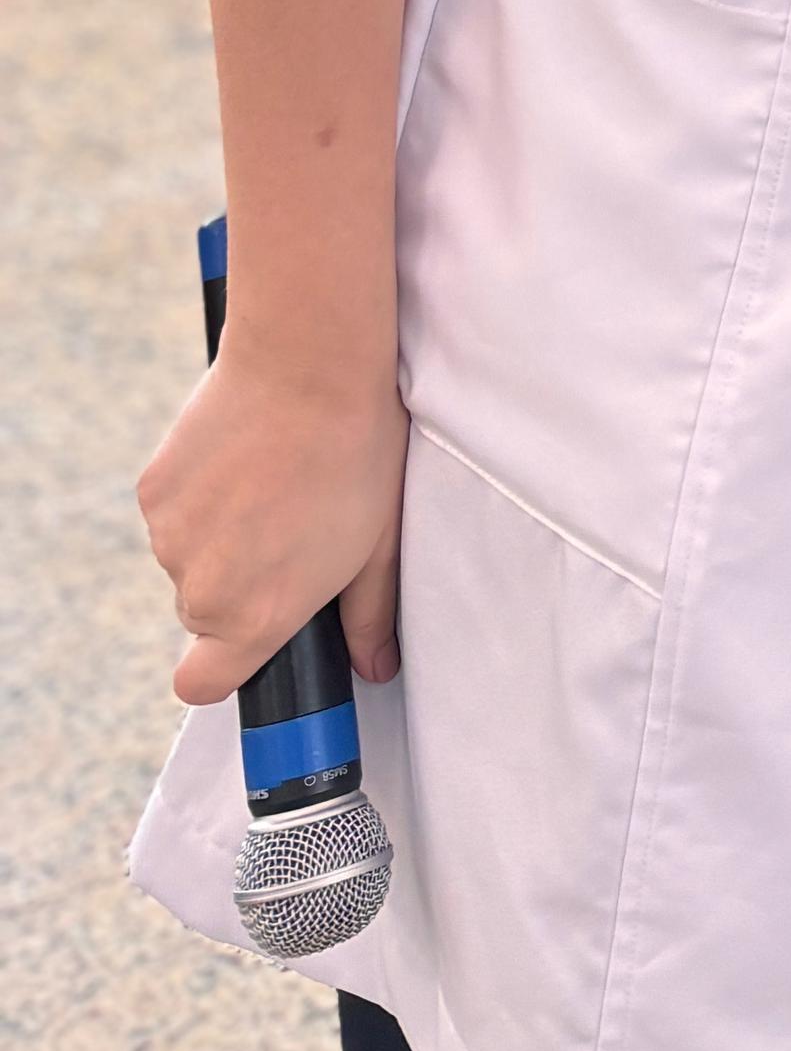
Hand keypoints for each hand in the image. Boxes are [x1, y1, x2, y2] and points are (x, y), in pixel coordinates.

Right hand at [139, 345, 408, 702]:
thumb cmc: (356, 456)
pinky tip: (241, 453)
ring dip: (218, 535)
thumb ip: (368, 618)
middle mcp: (201, 590)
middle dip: (237, 584)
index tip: (251, 637)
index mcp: (254, 619)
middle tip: (286, 528)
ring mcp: (168, 538)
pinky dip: (197, 493)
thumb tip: (374, 669)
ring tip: (270, 480)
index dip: (222, 666)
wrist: (309, 365)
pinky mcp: (152, 489)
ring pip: (186, 557)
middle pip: (203, 613)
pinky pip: (172, 510)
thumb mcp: (378, 545)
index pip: (201, 685)